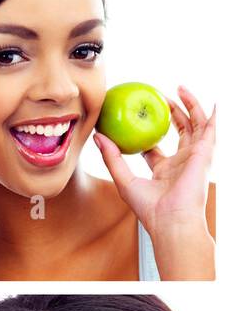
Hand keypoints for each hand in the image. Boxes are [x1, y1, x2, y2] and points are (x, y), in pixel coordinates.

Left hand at [94, 86, 215, 257]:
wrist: (172, 221)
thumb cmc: (149, 208)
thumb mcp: (124, 180)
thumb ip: (112, 157)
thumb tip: (97, 136)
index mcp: (164, 171)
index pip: (155, 148)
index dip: (148, 132)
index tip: (137, 116)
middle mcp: (181, 163)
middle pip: (179, 132)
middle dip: (172, 114)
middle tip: (160, 97)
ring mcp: (194, 159)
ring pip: (196, 127)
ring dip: (190, 107)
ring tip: (180, 89)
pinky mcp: (204, 155)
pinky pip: (211, 131)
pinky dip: (212, 117)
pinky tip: (212, 104)